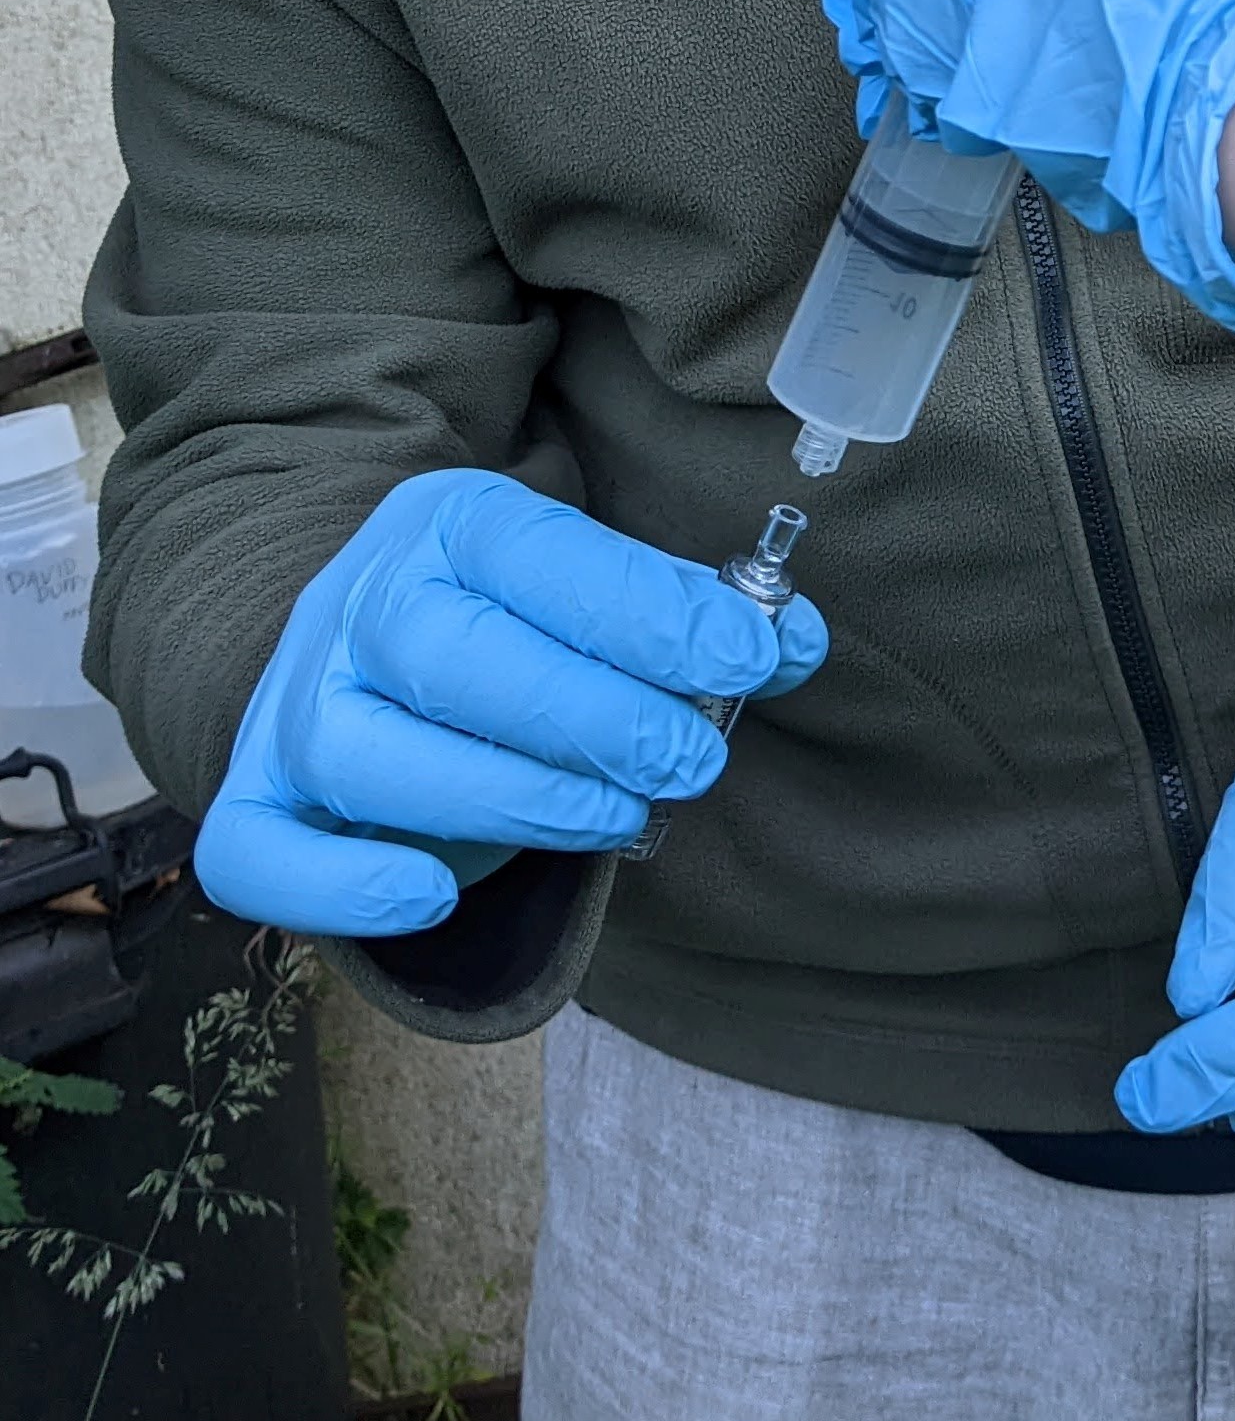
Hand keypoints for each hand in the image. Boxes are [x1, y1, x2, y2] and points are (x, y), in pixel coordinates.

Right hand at [193, 470, 828, 939]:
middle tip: (691, 761)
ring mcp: (294, 701)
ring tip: (618, 820)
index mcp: (451, 524)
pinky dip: (344, 888)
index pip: (542, 555)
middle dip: (593, 718)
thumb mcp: (602, 588)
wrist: (369, 646)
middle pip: (454, 657)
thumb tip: (793, 642)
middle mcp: (358, 601)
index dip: (651, 610)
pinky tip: (435, 897)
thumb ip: (696, 614)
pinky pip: (260, 854)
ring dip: (509, 798)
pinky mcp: (256, 799)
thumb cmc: (519, 623)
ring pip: (369, 755)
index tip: (750, 658)